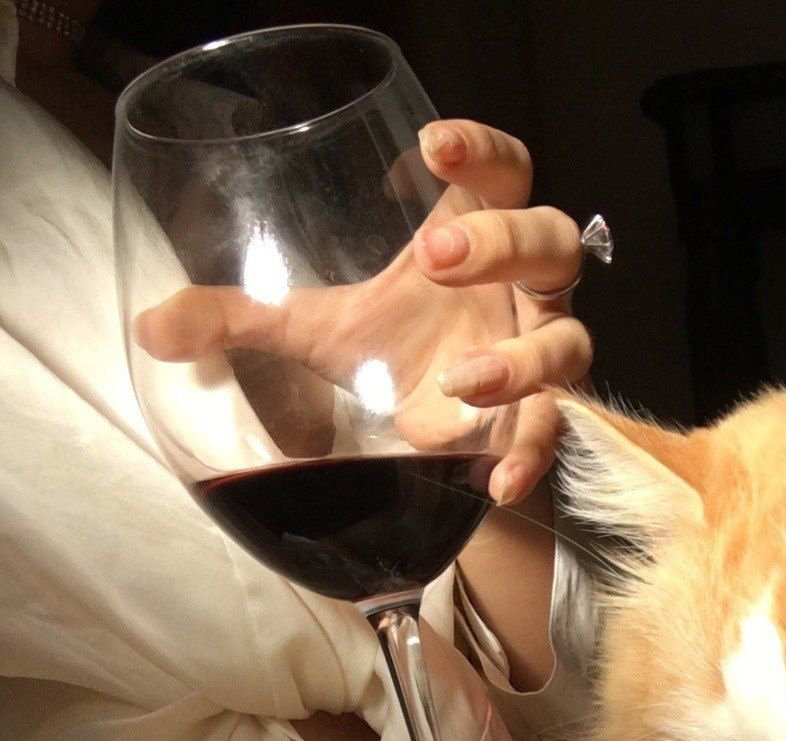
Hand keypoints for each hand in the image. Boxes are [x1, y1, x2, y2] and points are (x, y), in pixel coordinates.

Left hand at [134, 120, 592, 505]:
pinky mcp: (535, 420)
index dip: (483, 151)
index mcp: (473, 239)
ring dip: (520, 358)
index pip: (505, 173)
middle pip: (550, 242)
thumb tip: (153, 327)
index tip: (432, 147)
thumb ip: (241, 317)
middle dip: (503, 243)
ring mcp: (535, 354)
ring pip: (567, 340)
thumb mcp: (316, 328)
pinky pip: (554, 432)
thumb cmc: (389, 351)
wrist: (424, 431)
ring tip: (458, 378)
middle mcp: (518, 292)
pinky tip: (496, 481)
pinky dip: (530, 454)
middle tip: (435, 259)